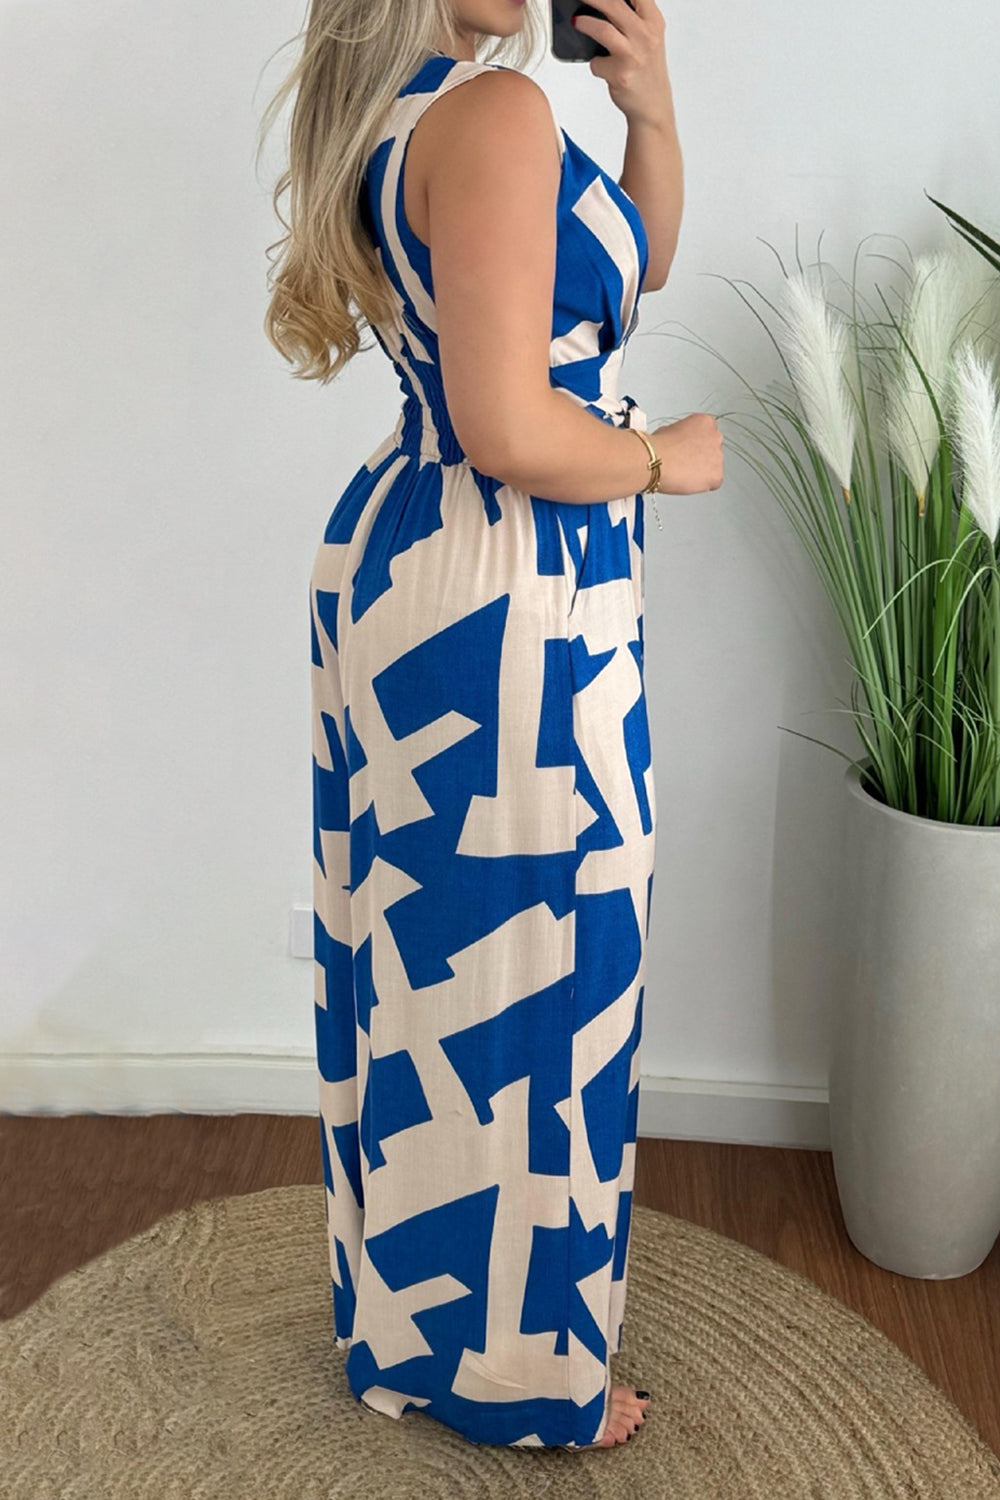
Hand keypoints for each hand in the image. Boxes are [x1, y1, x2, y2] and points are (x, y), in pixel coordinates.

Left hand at [571, 0, 669, 123]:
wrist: (653, 106)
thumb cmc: (646, 70)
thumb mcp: (648, 38)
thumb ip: (632, 18)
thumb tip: (602, 5)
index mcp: (654, 22)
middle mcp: (646, 36)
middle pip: (613, 4)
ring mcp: (633, 55)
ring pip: (602, 29)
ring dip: (585, 23)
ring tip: (576, 21)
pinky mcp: (620, 74)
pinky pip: (597, 62)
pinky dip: (595, 64)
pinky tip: (601, 67)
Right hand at [649, 414, 723, 495]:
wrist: (655, 461)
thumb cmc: (658, 446)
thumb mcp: (669, 429)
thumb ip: (682, 435)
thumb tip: (679, 444)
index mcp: (706, 422)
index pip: (707, 434)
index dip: (694, 444)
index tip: (686, 449)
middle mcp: (716, 437)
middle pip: (712, 450)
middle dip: (700, 457)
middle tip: (684, 462)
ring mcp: (718, 457)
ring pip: (713, 467)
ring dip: (702, 471)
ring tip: (682, 472)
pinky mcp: (717, 476)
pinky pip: (713, 483)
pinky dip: (702, 485)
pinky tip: (687, 481)